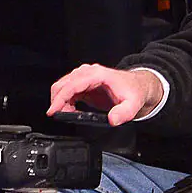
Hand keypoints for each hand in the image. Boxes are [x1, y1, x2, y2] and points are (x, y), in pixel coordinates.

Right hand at [48, 64, 164, 126]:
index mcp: (97, 74)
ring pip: (63, 86)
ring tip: (67, 115)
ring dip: (60, 101)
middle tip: (59, 116)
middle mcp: (88, 73)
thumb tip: (112, 120)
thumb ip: (123, 113)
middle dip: (57, 101)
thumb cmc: (134, 92)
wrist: (138, 86)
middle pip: (63, 84)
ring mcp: (85, 77)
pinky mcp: (84, 84)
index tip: (53, 110)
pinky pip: (68, 90)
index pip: (72, 85)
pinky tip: (70, 110)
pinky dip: (65, 101)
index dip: (61, 98)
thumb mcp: (133, 104)